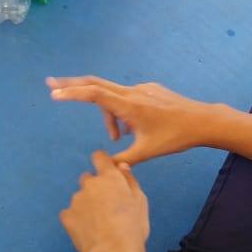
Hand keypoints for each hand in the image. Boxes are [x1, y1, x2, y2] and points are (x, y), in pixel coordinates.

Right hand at [47, 76, 217, 164]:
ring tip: (118, 138)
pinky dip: (121, 112)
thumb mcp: (147, 152)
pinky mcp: (149, 90)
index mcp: (129, 106)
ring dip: (108, 116)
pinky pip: (127, 99)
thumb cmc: (174, 137)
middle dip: (72, 85)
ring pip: (113, 98)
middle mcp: (132, 92)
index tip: (54, 93)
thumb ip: (124, 160)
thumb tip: (107, 167)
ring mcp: (141, 88)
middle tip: (50, 83)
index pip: (94, 95)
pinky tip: (134, 129)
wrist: (202, 121)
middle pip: (96, 84)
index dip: (72, 93)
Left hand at [60, 151, 149, 251]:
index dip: (102, 162)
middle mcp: (90, 184)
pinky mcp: (67, 216)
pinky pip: (70, 213)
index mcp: (109, 177)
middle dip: (95, 188)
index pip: (99, 157)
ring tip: (98, 224)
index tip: (106, 172)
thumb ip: (130, 180)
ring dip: (86, 205)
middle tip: (106, 207)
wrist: (114, 251)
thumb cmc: (132, 225)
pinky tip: (87, 231)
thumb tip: (121, 167)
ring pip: (80, 197)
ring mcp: (76, 200)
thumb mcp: (140, 200)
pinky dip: (76, 219)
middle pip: (88, 179)